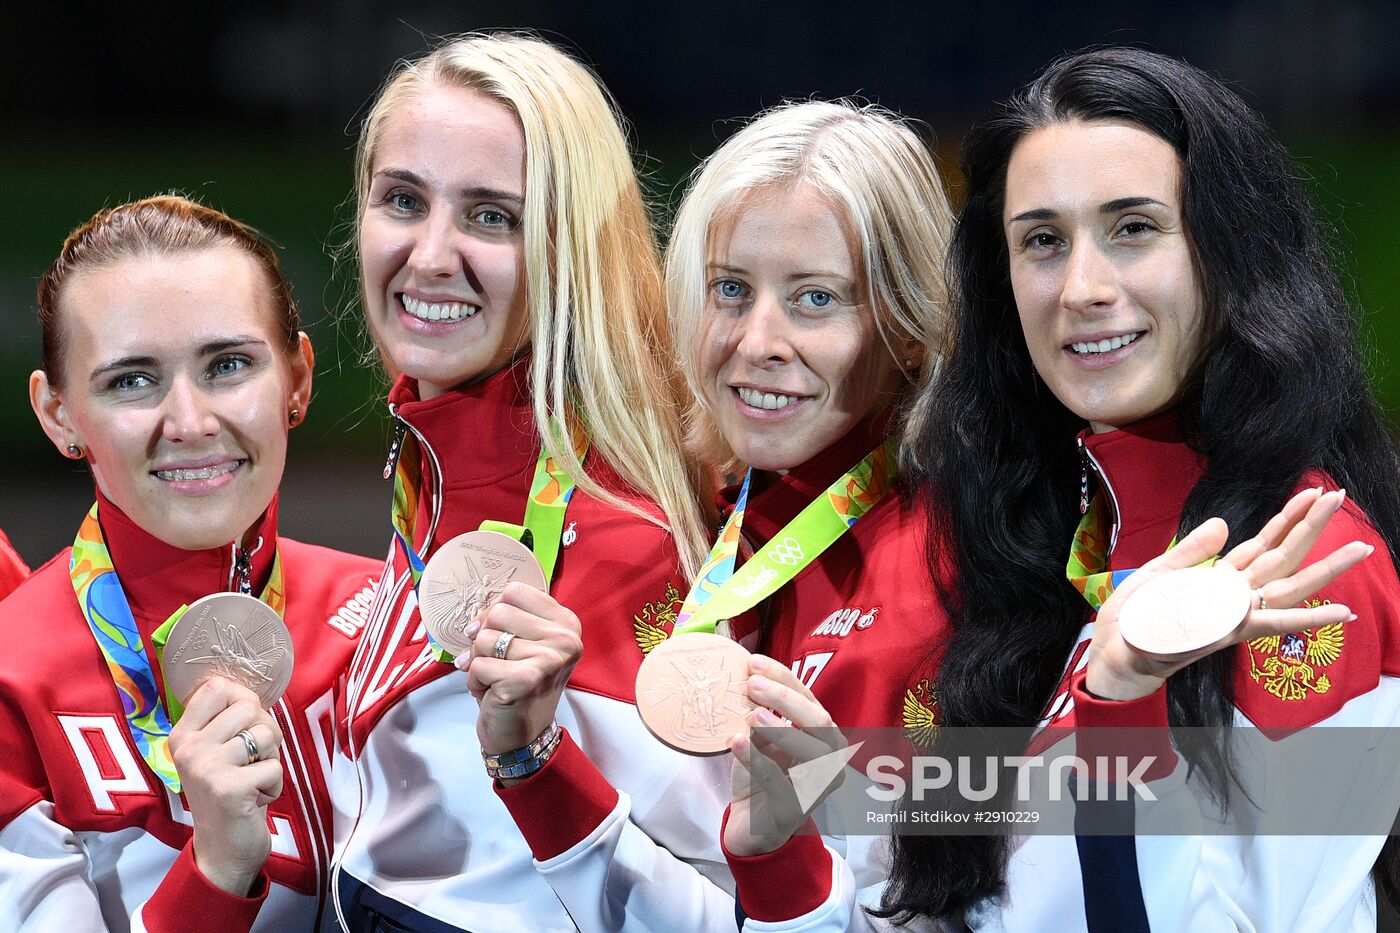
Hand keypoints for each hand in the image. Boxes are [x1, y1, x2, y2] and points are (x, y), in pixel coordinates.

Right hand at [167, 676, 282, 895]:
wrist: (221, 849)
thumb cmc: (227, 792)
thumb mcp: (216, 752)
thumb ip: (226, 721)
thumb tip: (250, 688)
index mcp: (182, 735)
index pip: (217, 686)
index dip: (245, 699)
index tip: (245, 725)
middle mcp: (188, 748)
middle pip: (249, 707)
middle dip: (265, 732)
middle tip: (253, 761)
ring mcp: (206, 767)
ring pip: (267, 734)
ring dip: (271, 759)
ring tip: (252, 780)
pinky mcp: (229, 788)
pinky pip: (274, 766)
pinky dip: (275, 784)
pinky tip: (255, 800)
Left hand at [456, 582, 582, 763]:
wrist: (523, 736)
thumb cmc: (519, 685)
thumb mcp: (524, 644)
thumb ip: (508, 620)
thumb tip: (473, 623)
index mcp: (566, 623)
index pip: (514, 592)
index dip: (494, 613)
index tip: (498, 634)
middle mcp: (565, 639)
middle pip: (498, 612)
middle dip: (484, 638)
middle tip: (495, 662)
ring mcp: (549, 660)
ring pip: (484, 639)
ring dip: (478, 662)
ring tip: (495, 678)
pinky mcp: (526, 680)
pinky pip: (477, 665)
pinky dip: (474, 681)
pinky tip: (491, 693)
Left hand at [725, 654, 845, 856]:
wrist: (751, 826)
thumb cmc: (762, 776)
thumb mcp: (762, 739)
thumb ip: (763, 713)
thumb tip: (747, 678)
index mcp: (824, 736)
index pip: (809, 699)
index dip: (783, 678)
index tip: (754, 663)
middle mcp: (830, 759)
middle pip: (818, 721)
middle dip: (785, 698)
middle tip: (751, 685)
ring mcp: (818, 787)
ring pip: (812, 752)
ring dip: (780, 729)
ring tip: (751, 714)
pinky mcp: (796, 810)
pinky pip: (779, 782)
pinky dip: (756, 760)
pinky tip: (737, 743)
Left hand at [1087, 488, 1372, 700]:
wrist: (1118, 656)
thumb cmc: (1137, 619)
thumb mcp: (1159, 573)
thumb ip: (1193, 551)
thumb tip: (1223, 523)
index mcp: (1219, 579)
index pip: (1261, 543)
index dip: (1285, 518)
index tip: (1312, 492)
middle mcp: (1235, 596)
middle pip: (1283, 556)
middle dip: (1312, 527)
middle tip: (1342, 496)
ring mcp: (1236, 614)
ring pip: (1290, 585)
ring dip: (1327, 568)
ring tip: (1360, 547)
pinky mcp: (1230, 632)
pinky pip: (1274, 623)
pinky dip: (1309, 618)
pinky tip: (1341, 612)